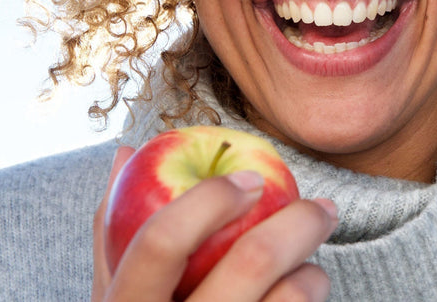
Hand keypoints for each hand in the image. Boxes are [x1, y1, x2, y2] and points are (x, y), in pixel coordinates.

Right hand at [93, 146, 335, 300]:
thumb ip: (112, 233)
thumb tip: (127, 151)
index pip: (160, 242)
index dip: (209, 199)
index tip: (251, 178)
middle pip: (251, 262)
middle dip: (300, 221)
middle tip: (324, 207)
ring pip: (291, 300)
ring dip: (314, 274)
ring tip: (314, 269)